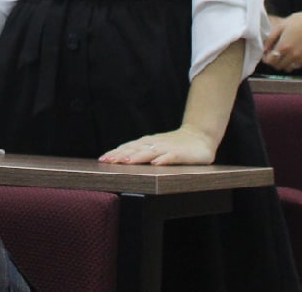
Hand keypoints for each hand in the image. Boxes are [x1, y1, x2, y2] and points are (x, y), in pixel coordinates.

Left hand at [101, 125, 218, 165]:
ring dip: (137, 157)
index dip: (115, 153)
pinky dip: (163, 160)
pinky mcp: (180, 154)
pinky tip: (156, 164)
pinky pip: (170, 157)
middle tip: (107, 161)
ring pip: (149, 152)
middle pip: (134, 150)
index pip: (128, 148)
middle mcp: (154, 144)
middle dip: (120, 155)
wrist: (199, 136)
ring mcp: (167, 148)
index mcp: (147, 143)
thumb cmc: (175, 144)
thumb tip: (122, 159)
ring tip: (126, 162)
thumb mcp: (156, 148)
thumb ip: (142, 152)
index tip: (102, 159)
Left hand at [261, 10, 301, 73]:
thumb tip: (264, 49)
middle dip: (273, 62)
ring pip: (288, 69)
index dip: (266, 59)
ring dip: (282, 64)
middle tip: (272, 55)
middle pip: (278, 66)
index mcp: (284, 46)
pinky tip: (292, 55)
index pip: (270, 61)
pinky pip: (297, 66)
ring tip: (282, 56)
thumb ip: (270, 39)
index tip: (265, 55)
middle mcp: (293, 55)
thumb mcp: (280, 27)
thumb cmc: (297, 22)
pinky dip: (292, 64)